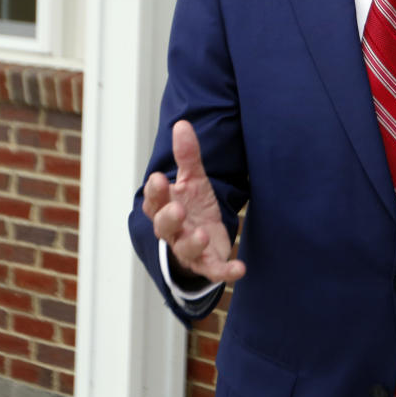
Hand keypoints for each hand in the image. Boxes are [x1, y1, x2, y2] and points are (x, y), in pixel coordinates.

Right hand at [142, 120, 244, 284]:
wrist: (204, 237)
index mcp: (165, 207)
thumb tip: (181, 124)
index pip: (154, 200)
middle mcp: (173, 231)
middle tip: (177, 208)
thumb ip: (187, 157)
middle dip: (169, 218)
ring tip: (203, 234)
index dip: (156, 191)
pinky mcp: (207, 263)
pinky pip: (214, 270)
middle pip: (164, 226)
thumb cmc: (192, 206)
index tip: (159, 178)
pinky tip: (240, 269)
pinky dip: (226, 271)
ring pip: (187, 248)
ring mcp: (189, 249)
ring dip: (194, 242)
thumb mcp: (193, 180)